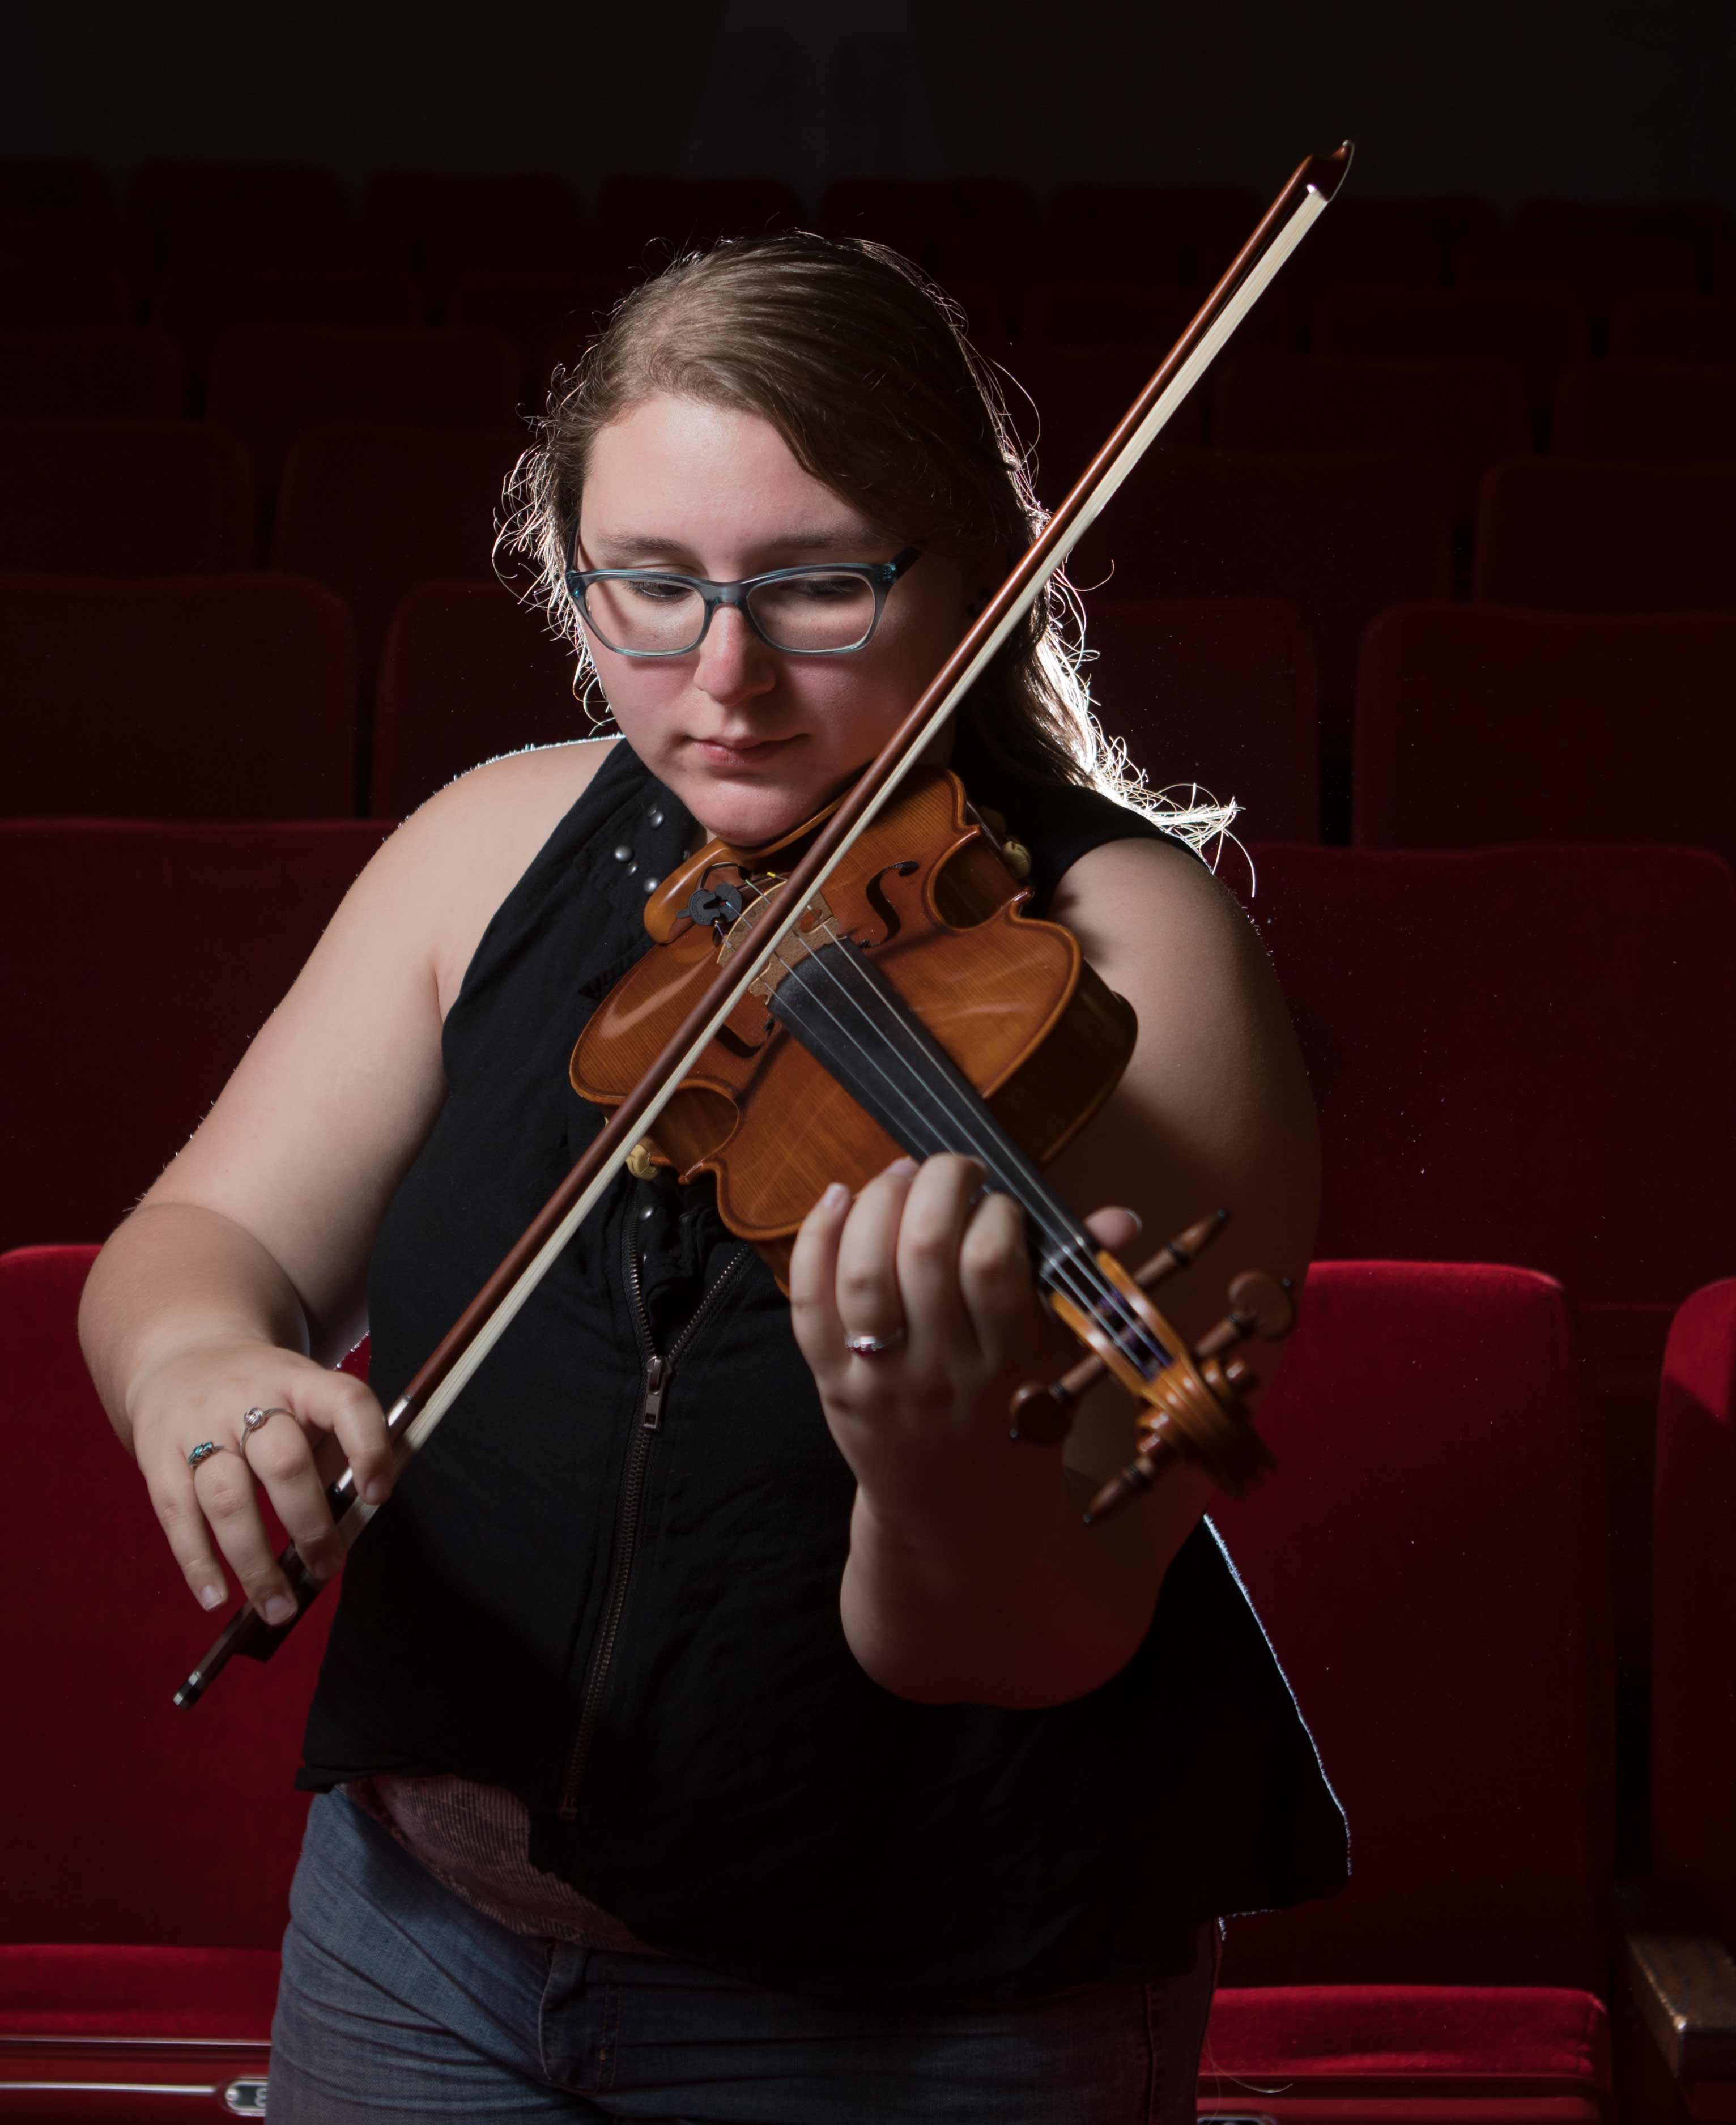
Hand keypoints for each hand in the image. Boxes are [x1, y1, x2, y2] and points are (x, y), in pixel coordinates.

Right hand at [128, 1338, 393, 1624]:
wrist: (182, 1355)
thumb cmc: (265, 1396)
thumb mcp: (306, 1397)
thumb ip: (333, 1448)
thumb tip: (354, 1517)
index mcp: (299, 1380)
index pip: (345, 1402)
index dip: (367, 1446)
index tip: (378, 1495)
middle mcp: (247, 1398)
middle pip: (282, 1461)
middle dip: (309, 1524)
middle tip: (328, 1568)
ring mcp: (198, 1427)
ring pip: (227, 1498)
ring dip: (255, 1562)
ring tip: (279, 1607)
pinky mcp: (158, 1456)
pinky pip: (178, 1515)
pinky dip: (197, 1562)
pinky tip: (217, 1598)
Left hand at [789, 1154, 1137, 1525]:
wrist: (956, 1522)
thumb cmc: (1013, 1425)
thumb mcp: (1058, 1367)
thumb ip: (1079, 1289)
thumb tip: (1123, 1218)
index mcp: (1008, 1367)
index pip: (993, 1264)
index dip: (995, 1209)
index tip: (1000, 1200)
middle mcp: (940, 1372)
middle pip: (923, 1252)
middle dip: (937, 1184)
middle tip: (951, 1170)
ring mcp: (879, 1379)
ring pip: (863, 1269)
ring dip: (877, 1201)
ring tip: (900, 1177)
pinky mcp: (829, 1383)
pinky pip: (807, 1299)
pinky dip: (815, 1237)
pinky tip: (837, 1197)